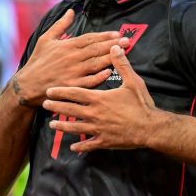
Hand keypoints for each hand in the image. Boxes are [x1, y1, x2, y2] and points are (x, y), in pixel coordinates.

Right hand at [11, 9, 117, 107]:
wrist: (27, 84)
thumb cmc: (38, 61)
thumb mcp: (46, 39)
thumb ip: (60, 25)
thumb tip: (71, 11)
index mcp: (66, 45)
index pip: (89, 38)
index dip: (104, 36)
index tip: (117, 33)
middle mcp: (71, 58)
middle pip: (96, 49)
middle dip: (113, 44)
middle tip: (127, 41)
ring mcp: (72, 72)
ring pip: (95, 63)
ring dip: (110, 58)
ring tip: (123, 53)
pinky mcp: (72, 86)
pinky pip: (89, 81)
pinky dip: (99, 76)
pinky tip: (109, 71)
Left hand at [43, 43, 159, 151]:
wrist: (151, 128)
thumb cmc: (141, 104)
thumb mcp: (132, 81)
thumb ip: (121, 64)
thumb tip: (114, 47)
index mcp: (99, 99)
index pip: (75, 93)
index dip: (61, 91)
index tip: (49, 90)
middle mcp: (95, 114)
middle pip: (71, 110)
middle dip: (56, 107)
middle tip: (44, 104)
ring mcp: (98, 129)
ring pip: (76, 128)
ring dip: (63, 126)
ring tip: (52, 125)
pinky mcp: (105, 141)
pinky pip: (90, 144)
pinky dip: (81, 146)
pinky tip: (73, 148)